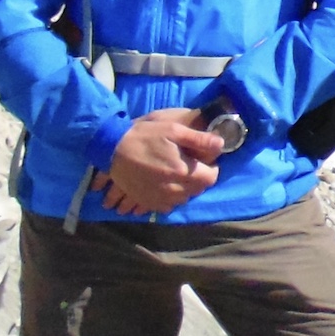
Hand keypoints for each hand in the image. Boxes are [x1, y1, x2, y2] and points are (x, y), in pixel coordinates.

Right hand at [96, 108, 223, 215]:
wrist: (112, 149)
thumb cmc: (144, 136)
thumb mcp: (173, 129)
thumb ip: (199, 139)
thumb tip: (221, 144)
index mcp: (183, 172)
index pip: (211, 178)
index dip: (212, 169)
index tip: (206, 161)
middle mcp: (173, 189)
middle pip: (198, 190)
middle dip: (199, 179)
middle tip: (191, 165)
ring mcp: (160, 198)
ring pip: (184, 199)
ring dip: (186, 189)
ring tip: (178, 175)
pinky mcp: (148, 202)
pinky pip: (167, 206)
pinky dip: (171, 197)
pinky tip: (166, 185)